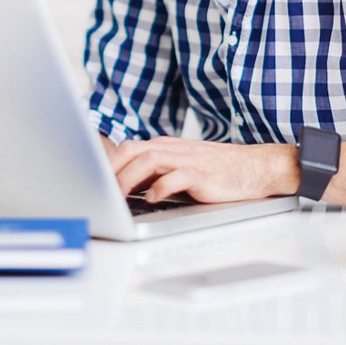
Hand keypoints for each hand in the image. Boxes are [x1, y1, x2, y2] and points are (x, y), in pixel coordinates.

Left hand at [105, 136, 297, 203]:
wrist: (253, 168)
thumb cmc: (216, 171)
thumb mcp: (180, 168)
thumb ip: (154, 174)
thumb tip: (123, 189)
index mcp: (164, 147)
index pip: (128, 149)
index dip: (107, 164)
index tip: (91, 181)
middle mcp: (172, 149)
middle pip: (133, 151)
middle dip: (112, 170)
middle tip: (98, 190)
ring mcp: (187, 159)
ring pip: (149, 161)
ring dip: (129, 179)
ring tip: (117, 196)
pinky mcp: (202, 173)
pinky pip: (177, 176)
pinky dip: (160, 186)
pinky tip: (151, 198)